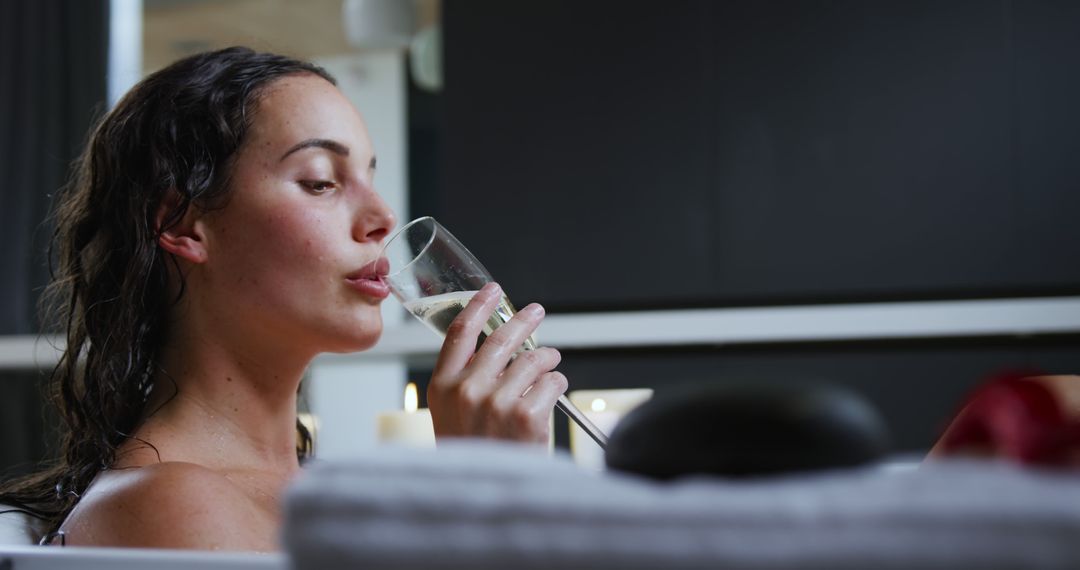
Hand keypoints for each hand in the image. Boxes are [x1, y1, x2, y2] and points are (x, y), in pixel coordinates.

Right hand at [427, 282, 567, 444]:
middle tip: (537, 311)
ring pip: (534, 359)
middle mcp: (467, 391)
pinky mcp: (527, 416)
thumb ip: (466, 380)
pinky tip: (553, 392)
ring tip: (551, 363)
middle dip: (524, 320)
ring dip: (548, 358)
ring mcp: (497, 403)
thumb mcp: (452, 416)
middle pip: (502, 338)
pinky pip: (553, 383)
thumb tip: (501, 344)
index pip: (460, 332)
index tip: (493, 291)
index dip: (479, 305)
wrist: (483, 501)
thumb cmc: (472, 456)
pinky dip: (558, 384)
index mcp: (442, 387)